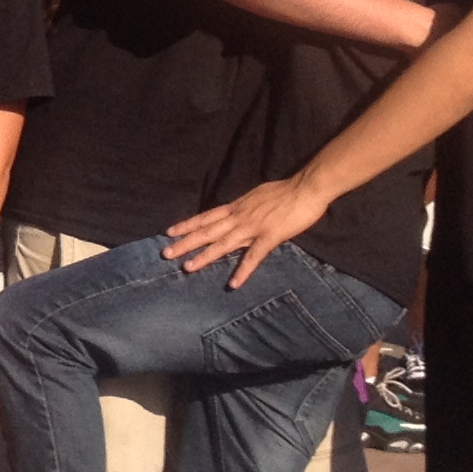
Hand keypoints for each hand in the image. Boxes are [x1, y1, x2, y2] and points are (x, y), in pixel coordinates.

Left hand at [163, 175, 329, 287]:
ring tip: (187, 268)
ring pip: (223, 244)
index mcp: (237, 207)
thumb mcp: (256, 195)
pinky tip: (233, 284)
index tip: (169, 232)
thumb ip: (244, 207)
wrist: (306, 187)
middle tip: (165, 253)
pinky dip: (243, 270)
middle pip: (208, 231)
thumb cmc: (285, 191)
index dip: (187, 224)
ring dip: (204, 257)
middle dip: (186, 242)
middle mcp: (239, 217)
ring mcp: (253, 227)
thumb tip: (235, 211)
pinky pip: (253, 256)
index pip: (206, 216)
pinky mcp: (270, 237)